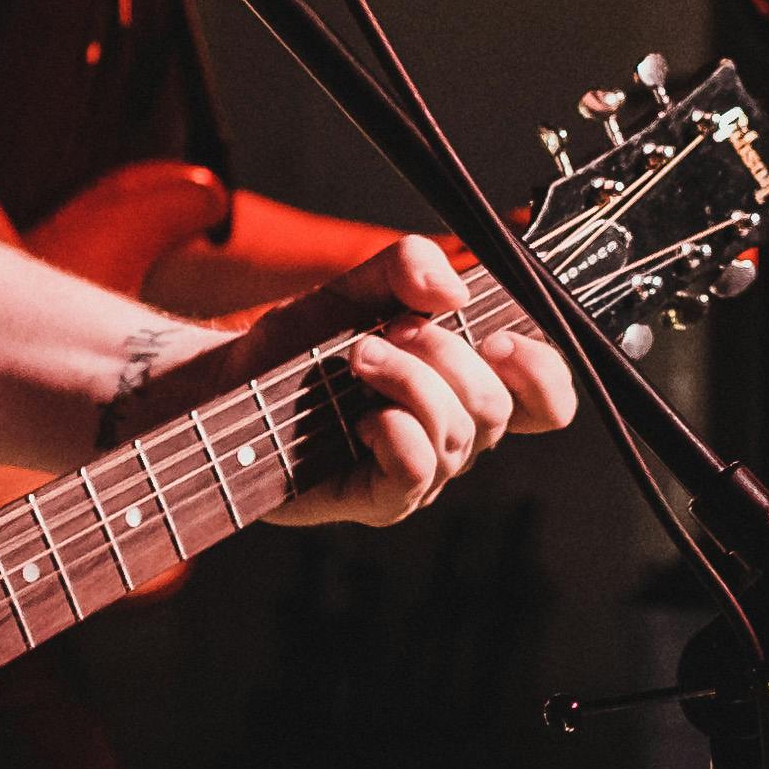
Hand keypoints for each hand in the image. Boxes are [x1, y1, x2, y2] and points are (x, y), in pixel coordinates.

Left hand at [154, 236, 577, 529]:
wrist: (223, 388)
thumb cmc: (294, 348)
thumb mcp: (353, 288)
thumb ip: (405, 267)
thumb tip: (453, 292)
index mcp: (463, 386)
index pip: (545, 398)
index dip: (542, 371)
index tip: (497, 335)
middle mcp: (452, 435)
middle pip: (496, 407)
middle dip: (444, 356)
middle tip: (385, 332)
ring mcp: (418, 472)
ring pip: (458, 434)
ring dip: (408, 381)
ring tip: (355, 358)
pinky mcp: (378, 500)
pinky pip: (417, 472)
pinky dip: (397, 433)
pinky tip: (361, 417)